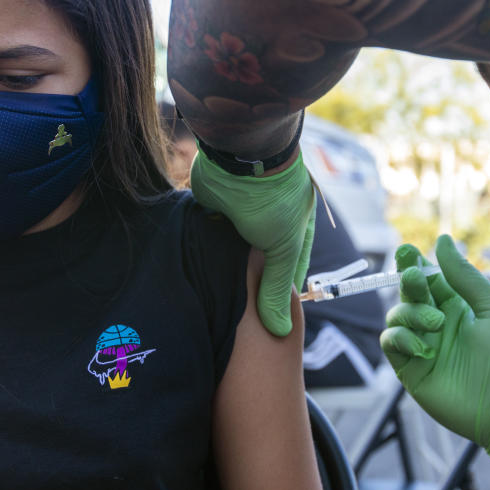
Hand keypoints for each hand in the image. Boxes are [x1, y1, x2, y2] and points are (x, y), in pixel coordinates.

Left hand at [190, 149, 315, 336]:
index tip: (266, 326)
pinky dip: (203, 253)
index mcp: (294, 233)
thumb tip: (280, 333)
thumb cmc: (273, 200)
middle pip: (257, 266)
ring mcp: (240, 218)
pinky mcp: (214, 210)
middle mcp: (268, 226)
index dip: (280, 298)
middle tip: (233, 321)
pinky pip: (208, 238)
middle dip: (248, 288)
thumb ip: (277, 289)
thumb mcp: (283, 249)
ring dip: (223, 272)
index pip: (289, 275)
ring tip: (211, 305)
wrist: (239, 156)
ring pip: (230, 255)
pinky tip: (194, 277)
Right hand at [380, 235, 489, 461]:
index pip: (430, 281)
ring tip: (436, 324)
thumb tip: (442, 240)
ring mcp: (423, 347)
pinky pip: (392, 343)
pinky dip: (400, 337)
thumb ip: (465, 277)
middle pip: (409, 295)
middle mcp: (437, 326)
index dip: (416, 264)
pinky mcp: (411, 370)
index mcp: (459, 309)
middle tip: (414, 276)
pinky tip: (422, 345)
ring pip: (397, 317)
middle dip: (408, 281)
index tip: (407, 251)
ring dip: (411, 313)